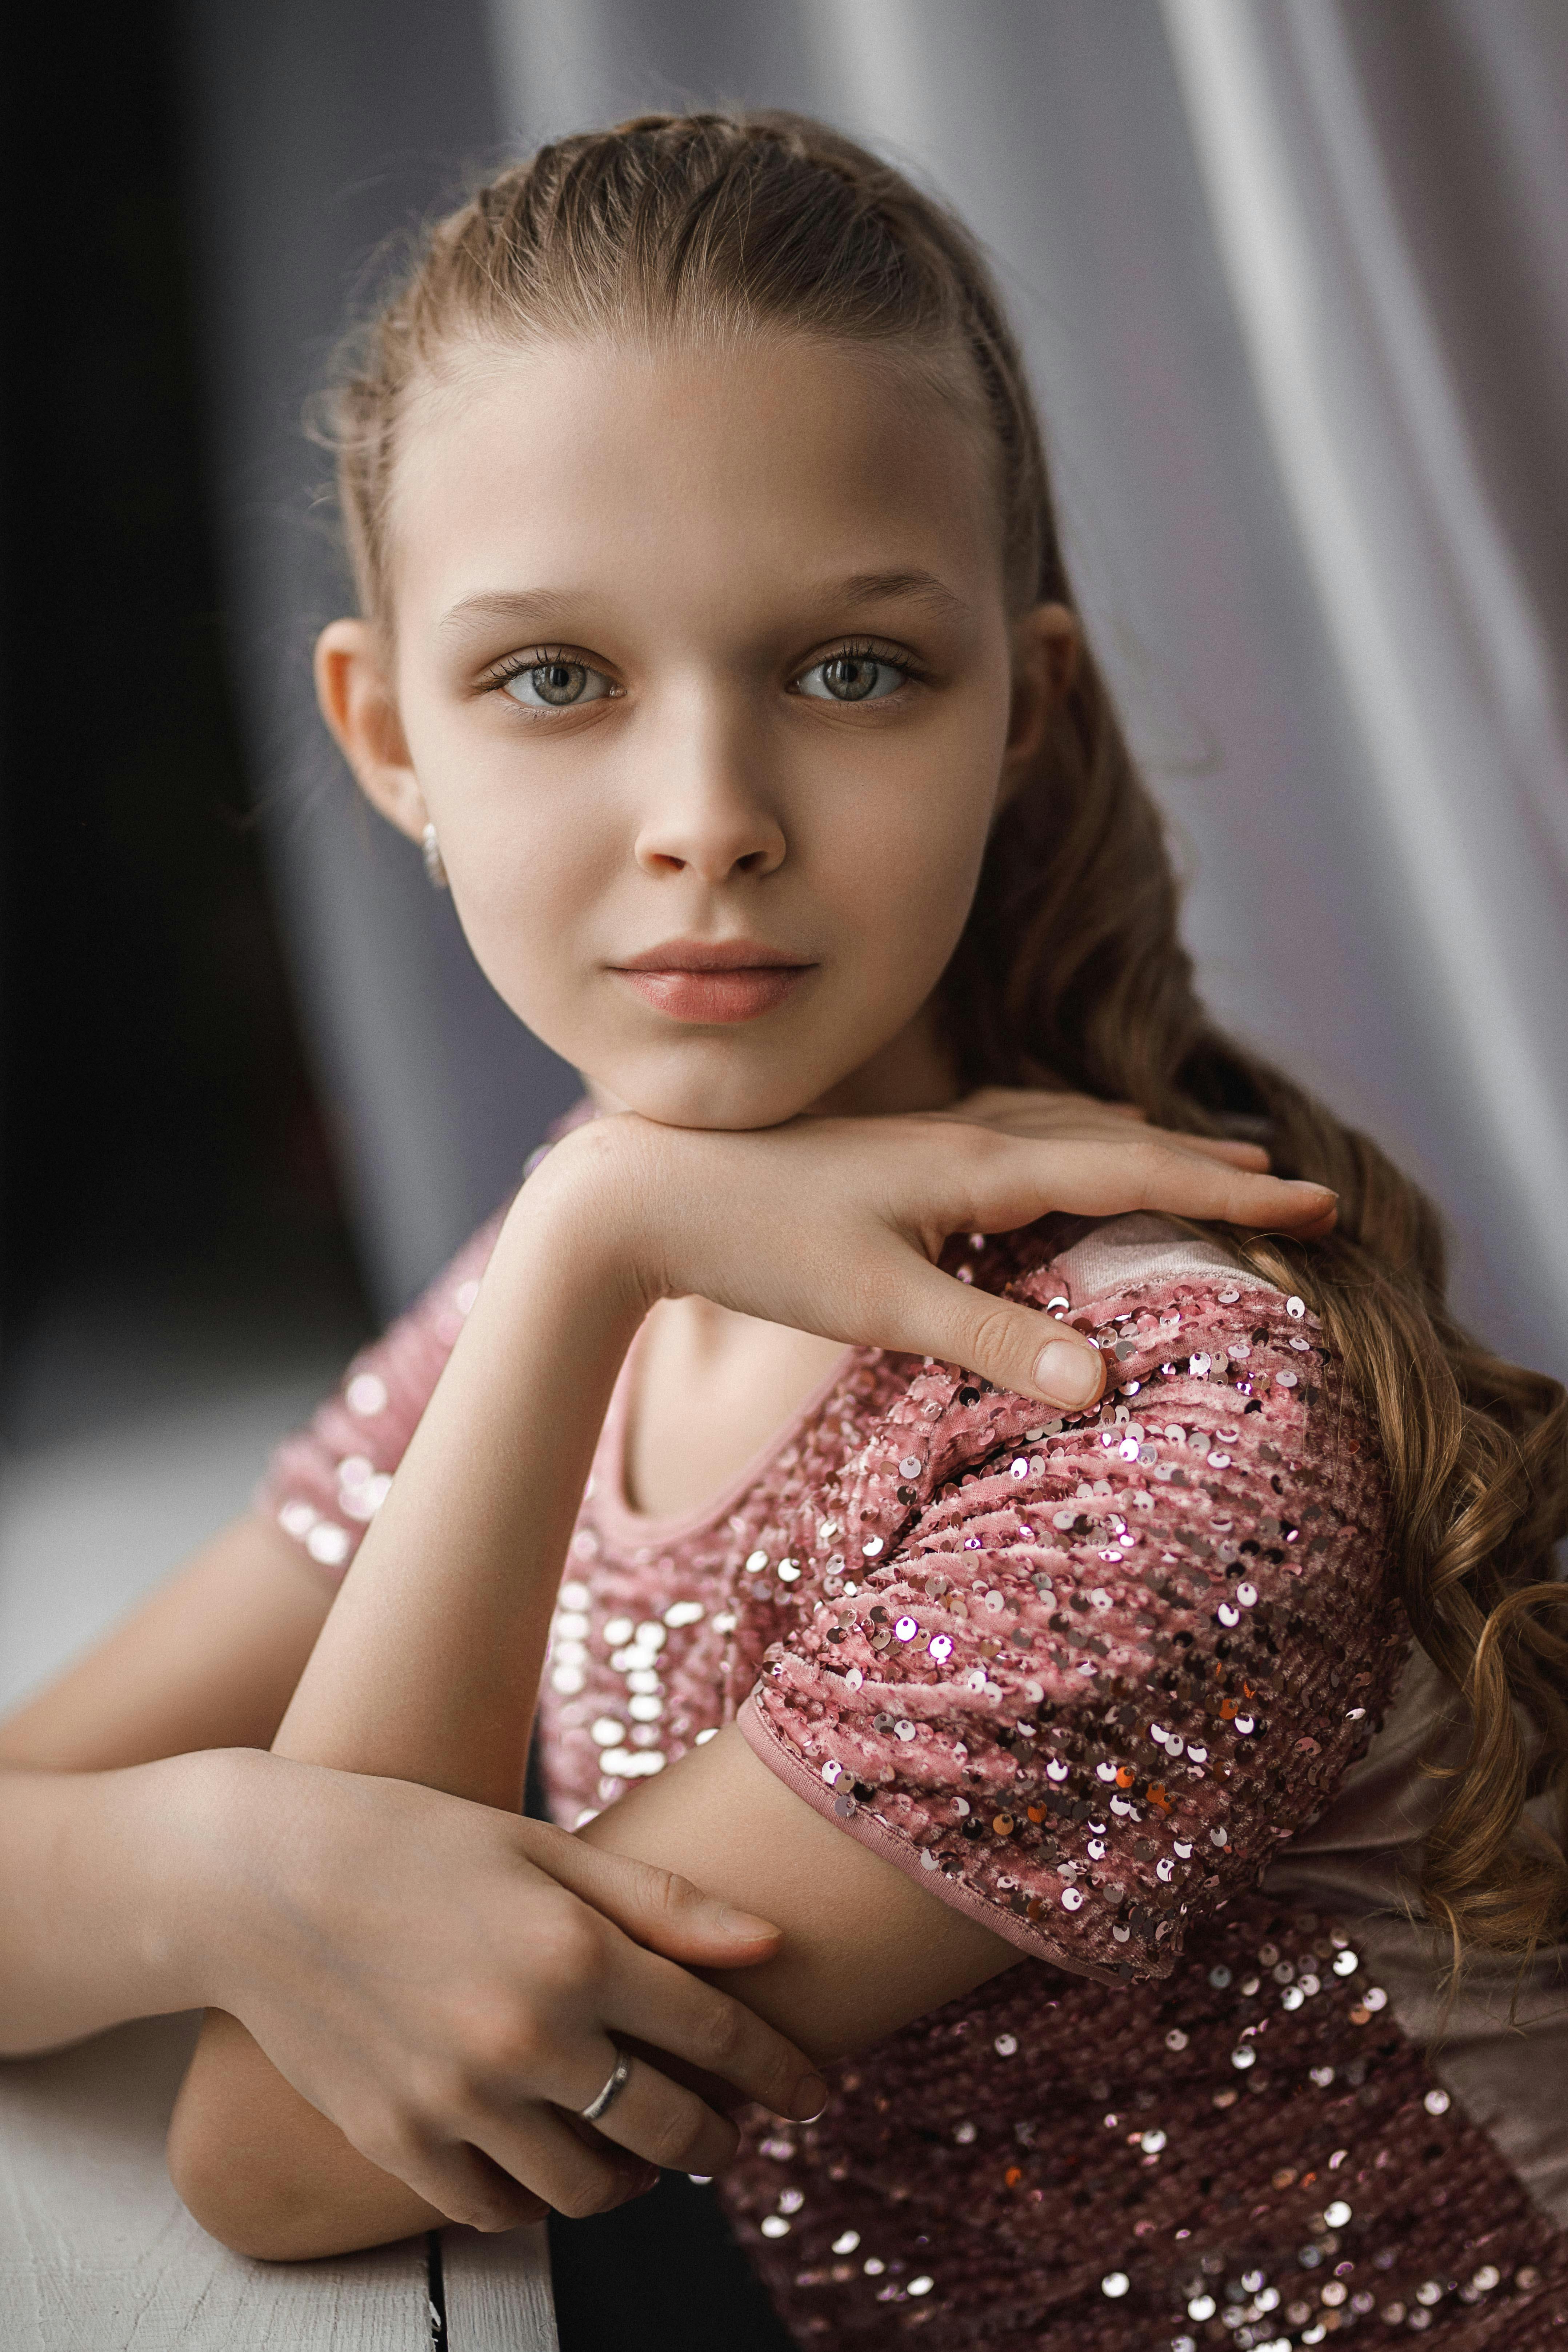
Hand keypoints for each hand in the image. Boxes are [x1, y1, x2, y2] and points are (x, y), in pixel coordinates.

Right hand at [175, 1751, 825, 2231]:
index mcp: (575, 1953)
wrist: (261, 1879)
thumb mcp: (546, 1850)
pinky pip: (498, 2208)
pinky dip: (541, 2197)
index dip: (781, 2074)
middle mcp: (526, 2036)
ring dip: (636, 2179)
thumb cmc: (415, 1842)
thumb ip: (663, 1903)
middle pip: (669, 2127)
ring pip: (590, 2184)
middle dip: (721, 2141)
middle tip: (734, 2138)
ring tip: (646, 2154)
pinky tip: (555, 2162)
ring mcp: (458, 2099)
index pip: (718, 2038)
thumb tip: (773, 1945)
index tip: (817, 2097)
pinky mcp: (398, 2140)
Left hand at [536, 1086, 1331, 1411]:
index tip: (1318, 1199)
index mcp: (977, 1166)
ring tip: (1199, 1148)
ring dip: (1138, 1137)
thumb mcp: (878, 1305)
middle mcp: (964, 1137)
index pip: (1135, 1168)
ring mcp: (927, 1138)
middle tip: (1289, 1176)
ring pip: (1062, 1124)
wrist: (646, 1190)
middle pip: (1113, 1135)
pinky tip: (1057, 1145)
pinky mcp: (893, 1154)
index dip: (1230, 1190)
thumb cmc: (758, 1245)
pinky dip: (1068, 1133)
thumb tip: (1105, 1378)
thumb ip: (991, 1339)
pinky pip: (1013, 1130)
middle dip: (1205, 1158)